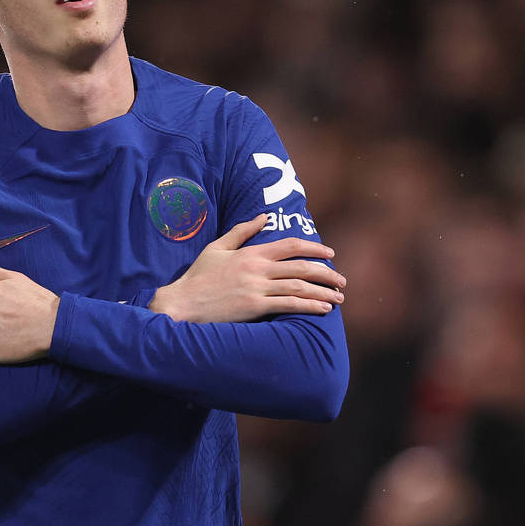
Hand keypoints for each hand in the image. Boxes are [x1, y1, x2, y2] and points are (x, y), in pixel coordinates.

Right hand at [149, 213, 345, 322]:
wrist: (183, 302)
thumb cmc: (199, 276)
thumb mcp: (218, 248)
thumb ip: (242, 231)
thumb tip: (263, 216)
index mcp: (251, 253)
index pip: (290, 246)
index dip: (314, 248)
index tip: (330, 254)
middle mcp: (257, 269)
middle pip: (301, 267)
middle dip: (326, 273)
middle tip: (341, 281)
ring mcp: (256, 288)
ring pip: (299, 287)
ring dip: (323, 292)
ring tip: (338, 298)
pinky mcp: (254, 307)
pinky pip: (288, 305)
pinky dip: (309, 306)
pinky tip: (322, 309)